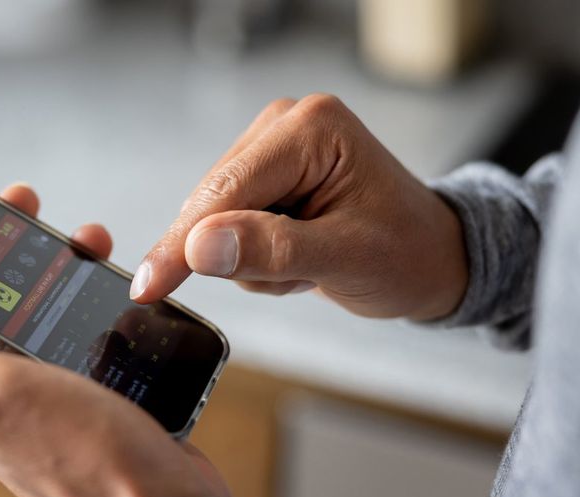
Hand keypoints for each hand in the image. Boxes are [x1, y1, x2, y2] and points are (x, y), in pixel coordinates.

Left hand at [0, 183, 230, 496]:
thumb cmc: (83, 461)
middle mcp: (4, 389)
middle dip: (12, 249)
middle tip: (35, 210)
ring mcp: (52, 394)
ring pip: (47, 313)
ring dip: (60, 271)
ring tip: (91, 242)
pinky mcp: (97, 398)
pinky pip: (87, 336)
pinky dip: (97, 304)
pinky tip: (117, 289)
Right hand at [130, 95, 468, 320]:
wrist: (432, 260)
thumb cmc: (406, 254)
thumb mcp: (345, 259)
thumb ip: (270, 251)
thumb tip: (199, 248)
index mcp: (311, 129)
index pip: (225, 189)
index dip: (183, 243)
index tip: (148, 287)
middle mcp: (285, 126)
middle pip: (212, 202)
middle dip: (238, 255)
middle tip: (297, 276)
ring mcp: (272, 149)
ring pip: (213, 221)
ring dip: (251, 261)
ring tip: (307, 265)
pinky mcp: (264, 176)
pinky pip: (225, 228)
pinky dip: (253, 257)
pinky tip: (296, 257)